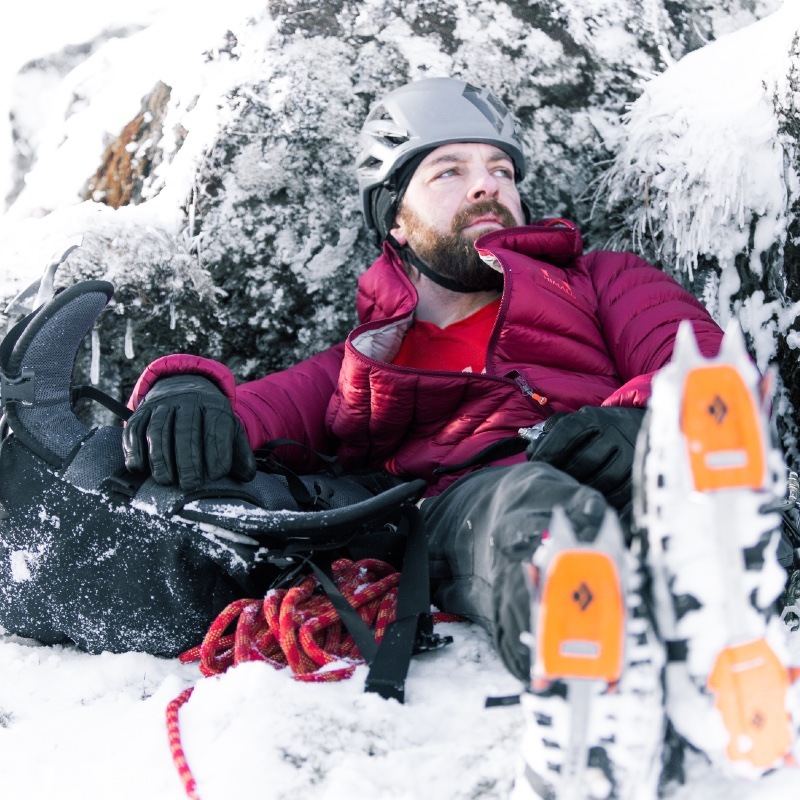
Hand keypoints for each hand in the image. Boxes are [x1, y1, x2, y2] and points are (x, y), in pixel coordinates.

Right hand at [123, 375, 255, 490]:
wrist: (183, 386)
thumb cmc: (209, 419)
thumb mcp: (230, 429)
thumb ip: (239, 452)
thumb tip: (247, 476)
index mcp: (214, 406)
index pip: (217, 427)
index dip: (217, 452)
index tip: (216, 475)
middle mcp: (188, 401)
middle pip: (186, 430)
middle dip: (188, 460)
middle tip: (190, 484)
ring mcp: (162, 404)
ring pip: (158, 430)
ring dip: (160, 458)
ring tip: (165, 480)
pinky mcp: (141, 410)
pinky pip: (135, 428)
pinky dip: (134, 449)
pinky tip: (139, 467)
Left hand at [525, 406, 645, 509]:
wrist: (645, 428)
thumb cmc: (600, 431)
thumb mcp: (579, 423)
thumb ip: (554, 434)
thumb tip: (532, 450)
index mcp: (593, 418)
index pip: (567, 431)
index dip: (548, 449)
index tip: (537, 463)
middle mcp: (614, 432)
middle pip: (584, 459)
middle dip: (565, 474)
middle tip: (556, 483)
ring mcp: (631, 452)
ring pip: (604, 479)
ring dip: (585, 489)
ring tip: (574, 493)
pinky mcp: (642, 472)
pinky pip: (623, 492)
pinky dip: (606, 499)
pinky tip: (594, 499)